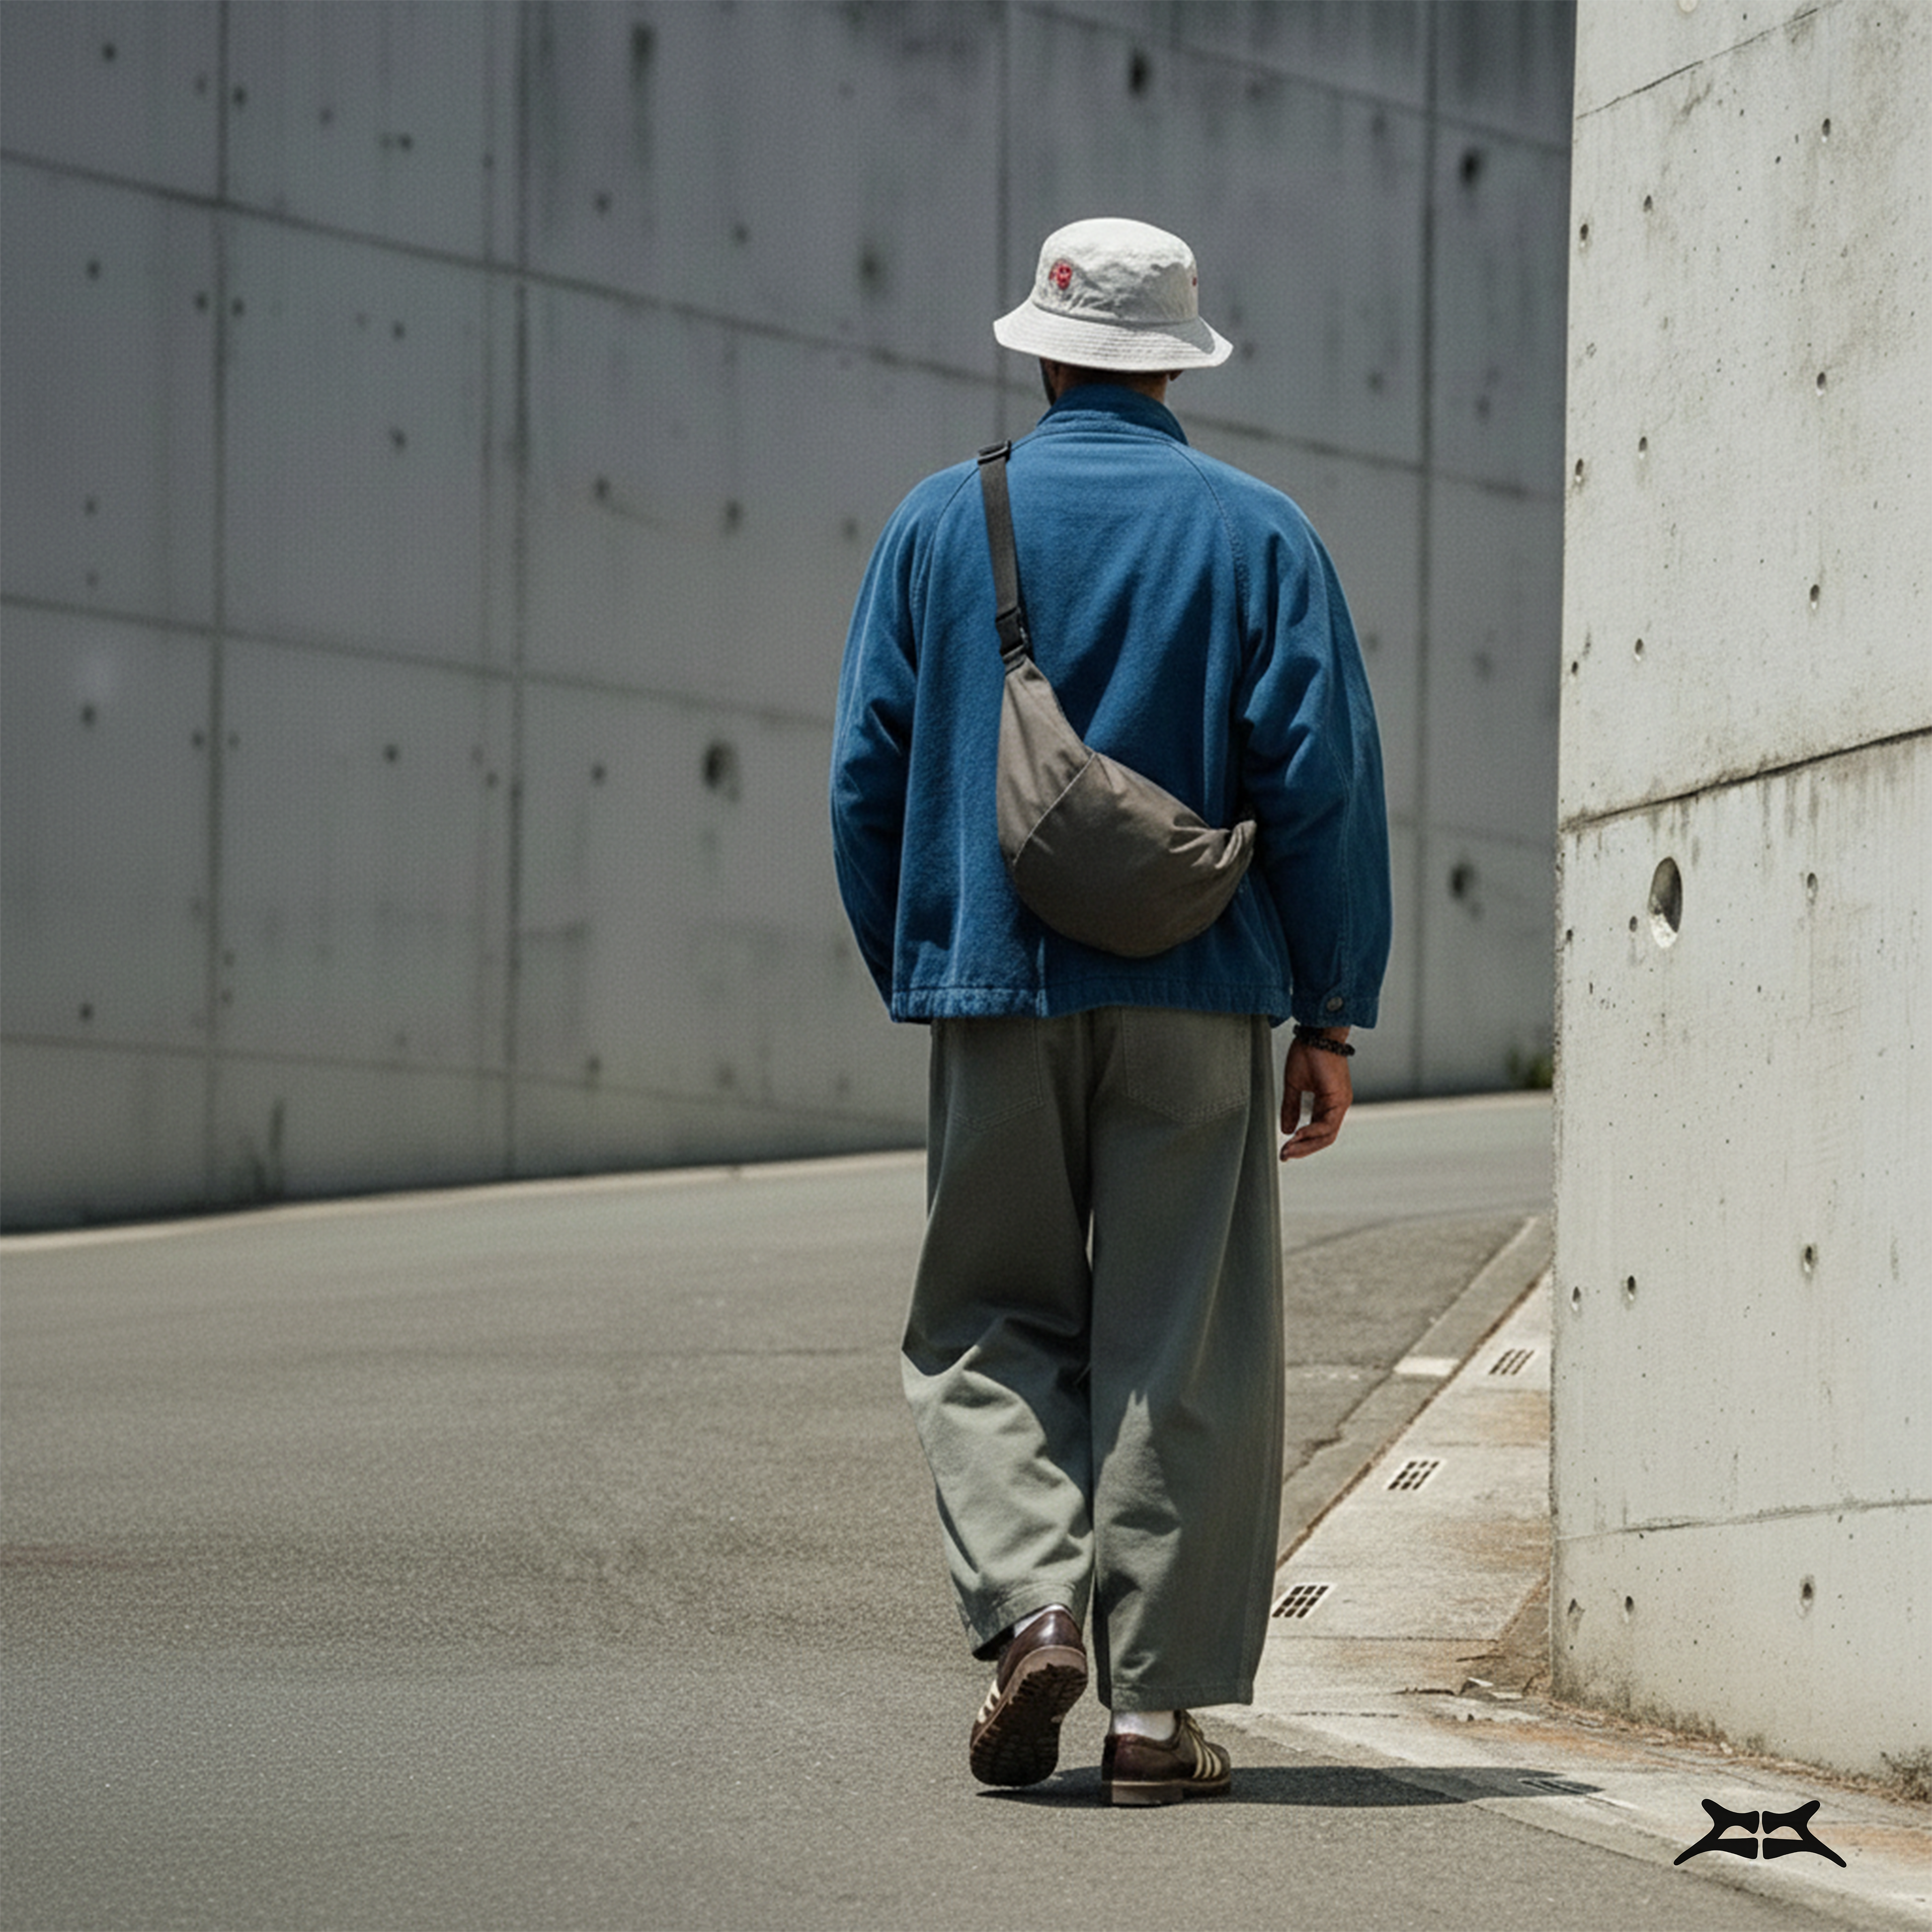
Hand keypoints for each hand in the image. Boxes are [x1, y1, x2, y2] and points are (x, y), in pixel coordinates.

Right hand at [1280, 1032, 1351, 1159]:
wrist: (1316, 1034)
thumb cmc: (1308, 1052)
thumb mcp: (1294, 1085)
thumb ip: (1291, 1108)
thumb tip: (1287, 1129)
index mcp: (1328, 1103)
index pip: (1318, 1132)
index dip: (1302, 1144)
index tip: (1285, 1149)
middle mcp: (1338, 1105)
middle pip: (1324, 1138)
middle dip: (1303, 1149)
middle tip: (1285, 1155)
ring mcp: (1340, 1102)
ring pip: (1327, 1135)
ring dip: (1307, 1145)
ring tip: (1289, 1149)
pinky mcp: (1339, 1098)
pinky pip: (1328, 1124)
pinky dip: (1312, 1132)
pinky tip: (1298, 1135)